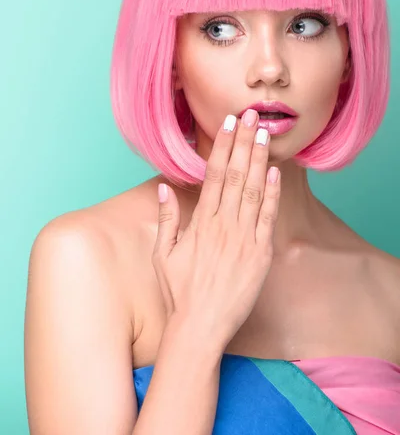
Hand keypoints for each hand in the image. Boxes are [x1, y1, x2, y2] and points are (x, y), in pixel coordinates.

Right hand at [152, 110, 280, 348]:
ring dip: (259, 159)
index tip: (227, 124)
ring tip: (264, 133)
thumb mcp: (163, 254)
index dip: (221, 146)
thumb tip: (163, 186)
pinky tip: (275, 172)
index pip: (212, 174)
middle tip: (250, 115)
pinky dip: (272, 193)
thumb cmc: (180, 290)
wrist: (201, 325)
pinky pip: (268, 217)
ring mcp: (244, 238)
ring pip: (253, 190)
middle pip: (235, 174)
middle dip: (243, 142)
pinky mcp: (260, 253)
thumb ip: (166, 218)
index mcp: (201, 222)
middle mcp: (223, 224)